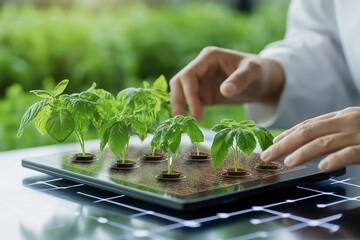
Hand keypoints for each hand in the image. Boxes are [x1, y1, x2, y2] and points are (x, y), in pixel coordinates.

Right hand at [169, 46, 284, 119]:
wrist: (264, 81)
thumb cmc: (259, 71)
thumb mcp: (253, 72)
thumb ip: (240, 80)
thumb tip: (225, 91)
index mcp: (208, 57)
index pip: (188, 75)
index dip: (188, 94)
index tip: (196, 112)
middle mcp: (201, 67)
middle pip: (178, 82)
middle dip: (178, 101)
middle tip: (183, 120)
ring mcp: (201, 80)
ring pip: (181, 93)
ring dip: (181, 108)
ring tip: (190, 124)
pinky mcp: (203, 93)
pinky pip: (190, 102)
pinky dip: (190, 112)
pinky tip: (196, 123)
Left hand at [261, 107, 359, 171]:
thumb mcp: (354, 124)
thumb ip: (334, 130)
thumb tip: (310, 142)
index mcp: (340, 117)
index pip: (308, 125)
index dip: (288, 134)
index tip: (273, 143)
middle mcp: (345, 122)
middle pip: (308, 131)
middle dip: (284, 144)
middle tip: (267, 155)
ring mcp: (356, 134)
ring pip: (324, 141)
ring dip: (302, 152)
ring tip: (287, 161)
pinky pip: (349, 153)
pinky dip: (335, 159)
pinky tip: (322, 166)